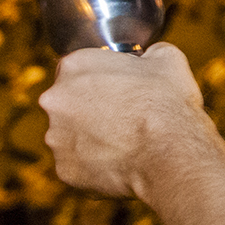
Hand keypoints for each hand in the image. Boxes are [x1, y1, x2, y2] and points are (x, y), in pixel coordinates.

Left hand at [39, 43, 212, 200]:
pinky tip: (121, 163)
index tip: (118, 90)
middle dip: (90, 110)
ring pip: (71, 137)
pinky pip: (78, 166)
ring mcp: (57, 137)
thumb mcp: (168, 60)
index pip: (79, 69)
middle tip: (121, 119)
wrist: (170, 153)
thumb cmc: (167, 104)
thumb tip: (151, 57)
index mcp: (74, 65)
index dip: (101, 80)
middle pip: (68, 103)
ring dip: (91, 139)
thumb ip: (150, 53)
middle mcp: (55, 100)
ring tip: (124, 144)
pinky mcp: (65, 170)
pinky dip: (95, 166)